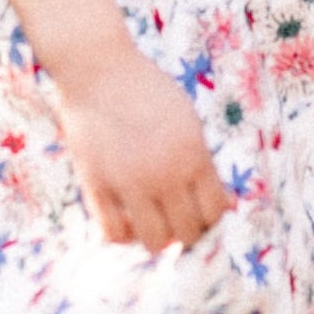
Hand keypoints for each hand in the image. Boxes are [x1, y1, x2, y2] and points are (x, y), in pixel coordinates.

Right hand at [55, 45, 232, 254]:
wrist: (98, 70)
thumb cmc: (147, 91)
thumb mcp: (188, 121)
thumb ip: (200, 162)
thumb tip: (216, 206)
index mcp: (193, 155)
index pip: (214, 211)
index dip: (210, 218)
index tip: (199, 213)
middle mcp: (164, 174)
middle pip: (187, 232)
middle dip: (186, 232)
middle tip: (177, 222)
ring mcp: (129, 182)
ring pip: (154, 242)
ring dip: (157, 239)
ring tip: (152, 224)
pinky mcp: (97, 186)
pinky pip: (114, 233)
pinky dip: (124, 235)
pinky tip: (125, 221)